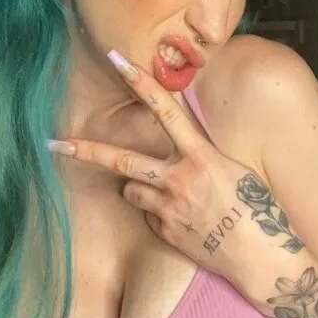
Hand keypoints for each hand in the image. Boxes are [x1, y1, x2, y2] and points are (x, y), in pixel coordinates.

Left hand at [47, 51, 272, 283]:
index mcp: (202, 156)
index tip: (118, 60)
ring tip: (169, 195)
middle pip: (122, 161)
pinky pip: (150, 217)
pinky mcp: (166, 233)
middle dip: (87, 151)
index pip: (166, 110)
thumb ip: (203, 155)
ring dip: (137, 188)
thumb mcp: (235, 169)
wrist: (261, 257)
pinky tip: (185, 221)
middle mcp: (179, 180)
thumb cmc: (258, 209)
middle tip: (56, 143)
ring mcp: (169, 209)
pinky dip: (158, 214)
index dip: (141, 82)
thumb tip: (182, 146)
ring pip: (131, 191)